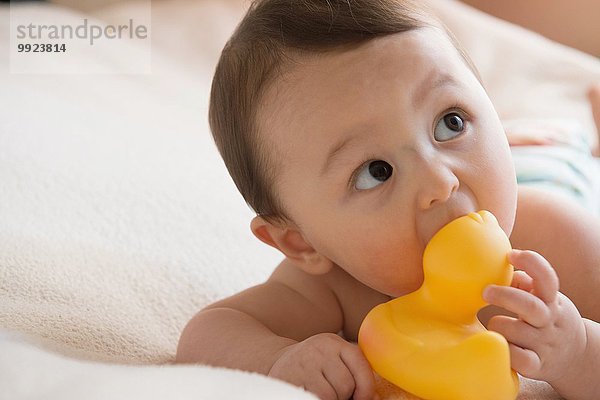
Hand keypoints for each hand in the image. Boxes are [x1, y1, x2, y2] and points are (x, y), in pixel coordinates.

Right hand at [268, 333, 377, 399]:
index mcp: (334, 342)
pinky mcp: (290, 378)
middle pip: (346, 384)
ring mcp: (303, 363)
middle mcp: (319, 348)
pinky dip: (315, 398)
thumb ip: (356, 374)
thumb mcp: (334, 361)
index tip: (360, 397)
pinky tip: (309, 392)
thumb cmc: (313, 367)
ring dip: (329, 399)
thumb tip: (375, 397)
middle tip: (330, 390)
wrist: (277, 360)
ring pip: (331, 395)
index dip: (365, 387)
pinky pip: (314, 398)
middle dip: (342, 394)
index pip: (361, 365)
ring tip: (318, 390)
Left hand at [482, 250, 586, 386]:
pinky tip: (499, 344)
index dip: (531, 263)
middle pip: (530, 306)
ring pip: (517, 331)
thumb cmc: (548, 318)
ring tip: (494, 324)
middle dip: (505, 296)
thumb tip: (495, 267)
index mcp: (552, 300)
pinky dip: (506, 350)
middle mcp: (550, 321)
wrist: (576, 356)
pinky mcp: (538, 366)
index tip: (511, 255)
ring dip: (498, 325)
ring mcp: (545, 345)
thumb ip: (522, 281)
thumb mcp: (544, 297)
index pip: (547, 278)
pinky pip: (520, 360)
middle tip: (485, 291)